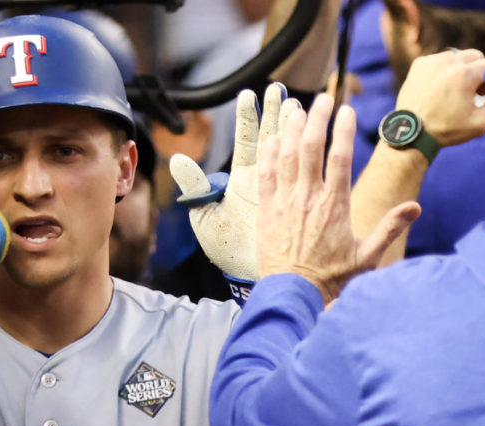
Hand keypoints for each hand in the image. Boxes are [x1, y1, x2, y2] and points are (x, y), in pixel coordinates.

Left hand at [170, 83, 301, 280]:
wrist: (257, 277)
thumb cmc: (231, 250)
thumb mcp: (206, 217)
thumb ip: (195, 187)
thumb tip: (176, 160)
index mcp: (246, 180)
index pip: (249, 140)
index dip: (249, 117)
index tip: (249, 94)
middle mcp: (264, 181)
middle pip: (273, 138)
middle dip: (276, 113)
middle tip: (280, 89)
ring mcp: (284, 190)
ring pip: (290, 151)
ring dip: (292, 127)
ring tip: (296, 103)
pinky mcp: (299, 203)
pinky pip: (301, 175)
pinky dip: (303, 156)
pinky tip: (307, 137)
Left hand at [257, 95, 419, 303]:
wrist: (293, 293)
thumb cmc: (331, 277)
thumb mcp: (367, 256)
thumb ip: (389, 228)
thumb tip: (416, 207)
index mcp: (334, 205)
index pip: (340, 158)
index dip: (343, 130)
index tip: (346, 109)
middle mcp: (308, 198)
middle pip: (311, 147)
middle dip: (316, 118)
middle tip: (322, 98)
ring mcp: (284, 202)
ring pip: (286, 156)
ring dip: (291, 129)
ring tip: (297, 108)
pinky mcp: (266, 210)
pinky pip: (266, 174)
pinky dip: (269, 154)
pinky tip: (274, 137)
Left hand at [395, 49, 484, 147]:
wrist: (411, 134)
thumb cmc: (447, 130)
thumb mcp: (481, 122)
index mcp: (464, 74)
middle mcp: (447, 61)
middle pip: (475, 56)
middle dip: (479, 71)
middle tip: (473, 91)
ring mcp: (431, 61)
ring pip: (458, 57)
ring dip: (461, 69)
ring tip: (456, 90)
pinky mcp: (419, 63)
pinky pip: (440, 59)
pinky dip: (444, 70)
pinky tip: (440, 87)